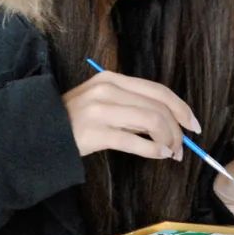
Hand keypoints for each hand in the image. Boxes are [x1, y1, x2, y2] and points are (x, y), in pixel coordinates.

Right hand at [63, 71, 201, 159]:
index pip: (157, 90)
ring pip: (151, 121)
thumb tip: (168, 122)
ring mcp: (100, 110)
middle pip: (158, 106)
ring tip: (171, 152)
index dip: (180, 107)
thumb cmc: (74, 120)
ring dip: (168, 139)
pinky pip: (135, 141)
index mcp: (111, 79)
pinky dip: (153, 149)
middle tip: (183, 146)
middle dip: (177, 128)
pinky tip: (159, 155)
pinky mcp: (95, 132)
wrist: (40, 133)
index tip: (193, 124)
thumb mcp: (102, 102)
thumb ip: (131, 106)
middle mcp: (108, 89)